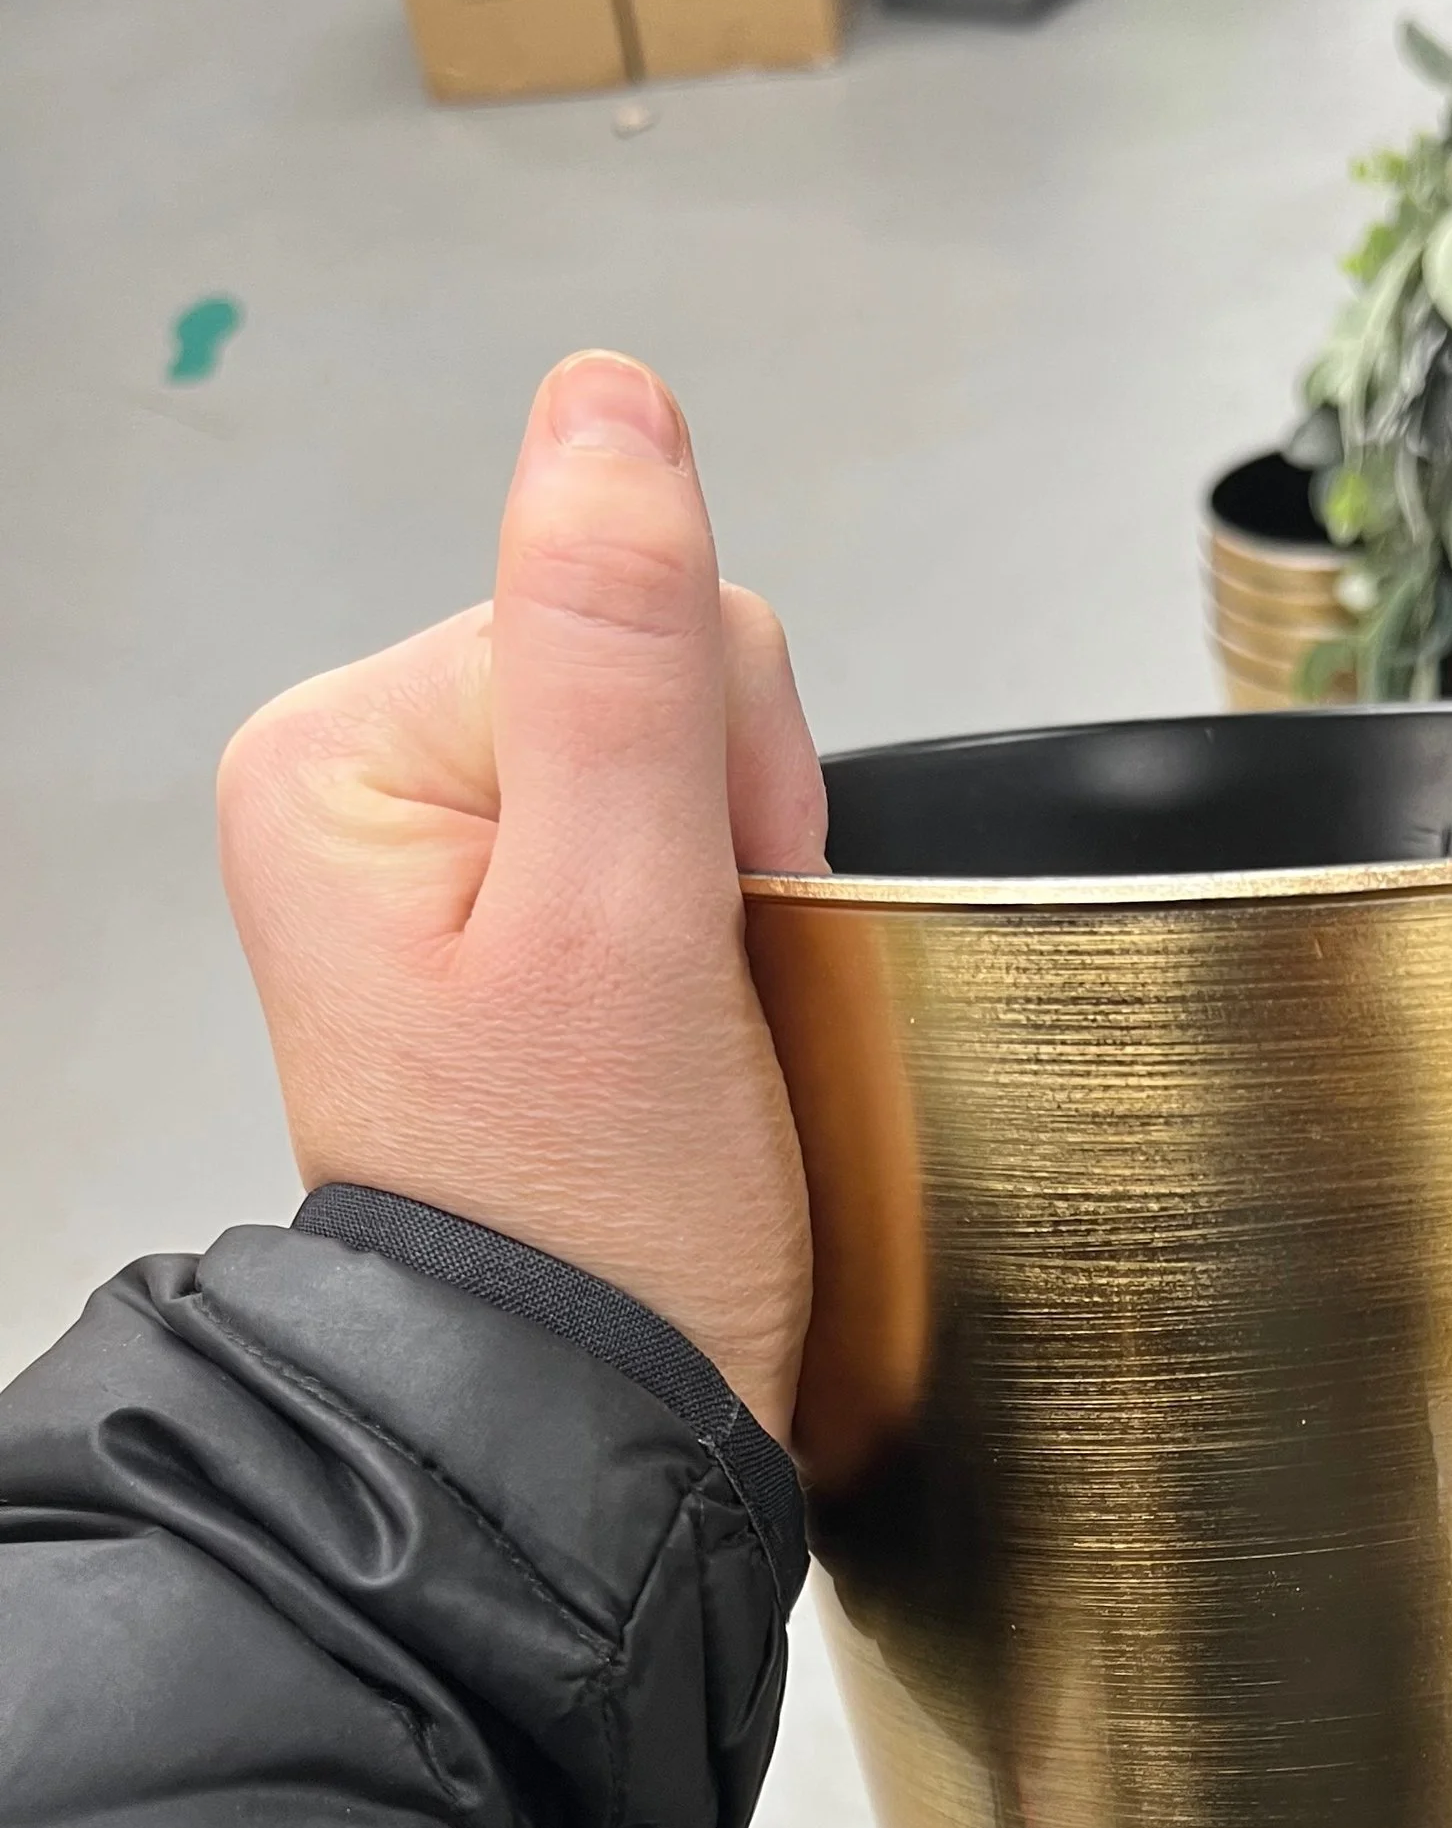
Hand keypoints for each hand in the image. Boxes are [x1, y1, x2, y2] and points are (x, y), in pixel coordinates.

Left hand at [218, 351, 820, 1441]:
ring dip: (731, 882)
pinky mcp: (513, 922)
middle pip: (654, 671)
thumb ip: (622, 657)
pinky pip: (674, 832)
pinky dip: (718, 919)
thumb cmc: (596, 1228)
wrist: (592, 1418)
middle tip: (692, 1005)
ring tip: (683, 1032)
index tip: (706, 937)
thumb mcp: (626, 927)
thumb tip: (609, 408)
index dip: (732, 773)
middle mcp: (367, 788)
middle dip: (727, 830)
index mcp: (343, 755)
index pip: (631, 612)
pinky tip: (684, 1021)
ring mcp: (439, 859)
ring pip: (685, 754)